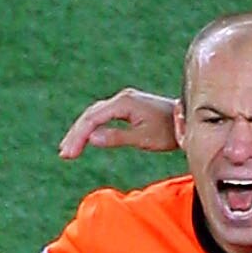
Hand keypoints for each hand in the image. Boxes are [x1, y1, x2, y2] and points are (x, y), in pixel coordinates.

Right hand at [57, 86, 177, 160]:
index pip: (93, 119)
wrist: (187, 120)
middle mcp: (122, 98)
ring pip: (95, 114)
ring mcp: (124, 100)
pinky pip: (103, 115)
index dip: (79, 136)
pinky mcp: (127, 105)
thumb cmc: (168, 131)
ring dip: (81, 131)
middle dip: (76, 134)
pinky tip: (85, 138)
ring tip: (68, 149)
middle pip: (90, 115)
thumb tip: (91, 138)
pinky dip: (91, 127)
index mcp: (124, 103)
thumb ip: (116, 137)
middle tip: (64, 154)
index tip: (69, 153)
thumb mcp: (143, 138)